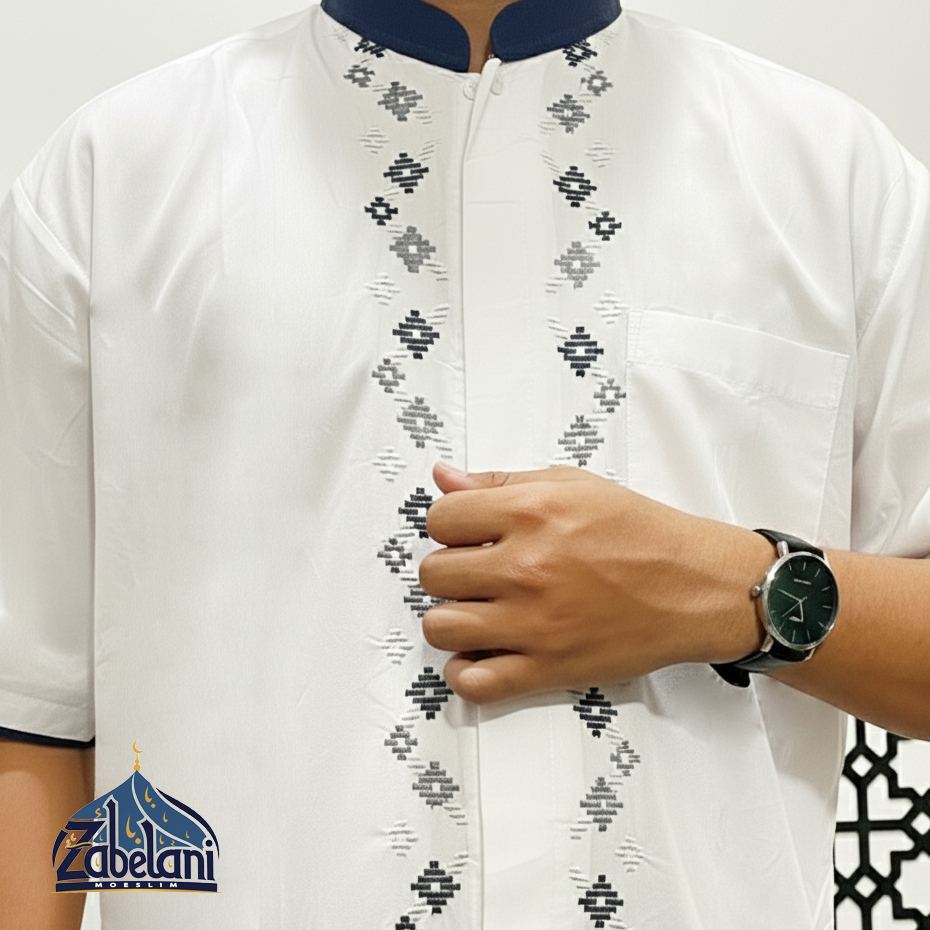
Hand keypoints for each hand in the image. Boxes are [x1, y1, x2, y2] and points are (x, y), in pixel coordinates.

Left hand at [419, 463, 769, 703]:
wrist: (696, 587)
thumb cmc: (640, 534)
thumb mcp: (573, 485)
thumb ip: (500, 482)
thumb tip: (443, 477)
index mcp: (531, 514)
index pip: (440, 518)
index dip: (450, 525)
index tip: (467, 534)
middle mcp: (526, 568)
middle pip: (433, 574)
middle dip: (451, 570)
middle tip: (477, 571)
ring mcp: (534, 623)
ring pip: (440, 628)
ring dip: (452, 618)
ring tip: (478, 610)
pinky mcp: (548, 668)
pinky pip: (474, 683)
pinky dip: (466, 672)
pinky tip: (481, 652)